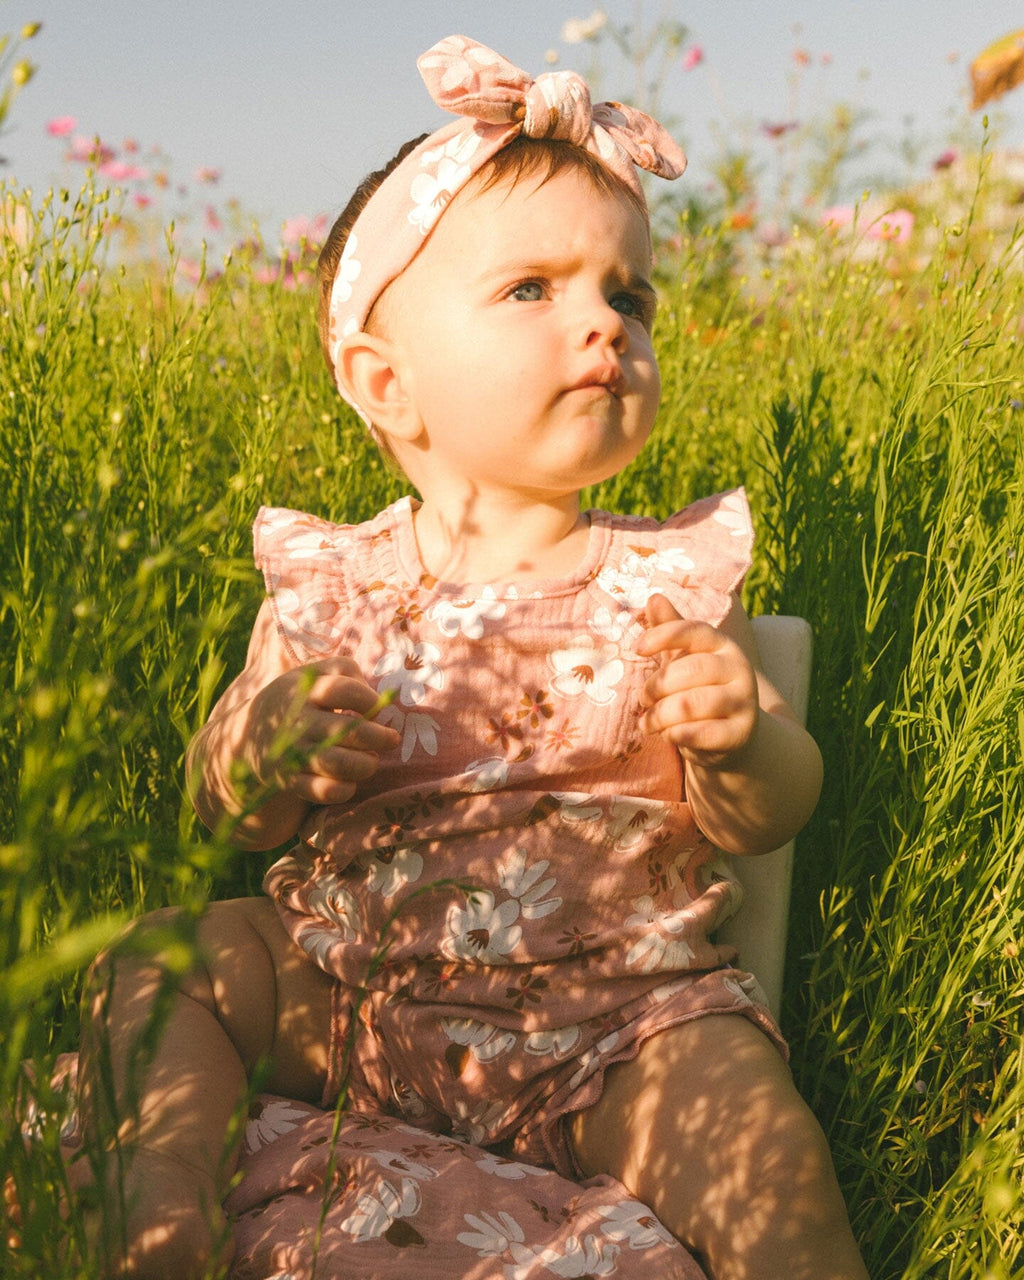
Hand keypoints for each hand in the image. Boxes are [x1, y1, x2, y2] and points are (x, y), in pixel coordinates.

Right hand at [245, 657, 399, 804]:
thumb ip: (347, 673)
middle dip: (379, 737)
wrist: (246, 733)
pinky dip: (344, 790)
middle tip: (391, 739)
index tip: (377, 707)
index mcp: (306, 690)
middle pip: (347, 730)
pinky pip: (323, 791)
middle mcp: (299, 721)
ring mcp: (293, 752)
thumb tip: (375, 702)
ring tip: (371, 760)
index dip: (369, 700)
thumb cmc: (298, 698)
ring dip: (366, 765)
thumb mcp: (315, 673)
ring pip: (339, 763)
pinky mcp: (290, 780)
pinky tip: (350, 783)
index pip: (344, 690)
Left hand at [636, 594, 758, 765]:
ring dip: (660, 715)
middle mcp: (739, 669)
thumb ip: (670, 630)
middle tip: (643, 699)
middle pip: (691, 670)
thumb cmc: (700, 690)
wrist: (733, 736)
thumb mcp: (684, 659)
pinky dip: (677, 735)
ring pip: (693, 704)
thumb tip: (654, 597)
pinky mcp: (742, 733)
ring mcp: (744, 702)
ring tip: (647, 723)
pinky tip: (667, 735)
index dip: (665, 636)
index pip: (695, 631)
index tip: (638, 649)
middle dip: (657, 686)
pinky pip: (703, 734)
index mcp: (724, 645)